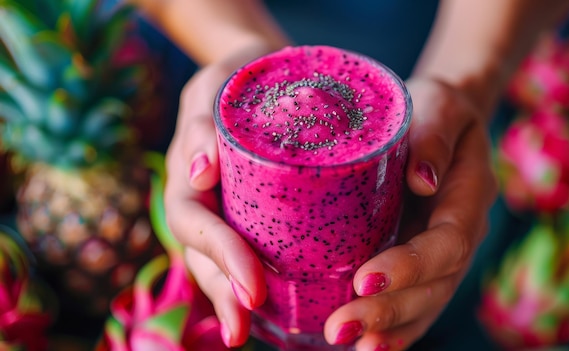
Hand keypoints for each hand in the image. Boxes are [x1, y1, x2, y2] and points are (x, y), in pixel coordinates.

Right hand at [163, 43, 277, 347]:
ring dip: (230, 299)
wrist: (255, 70)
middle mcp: (200, 201)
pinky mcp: (245, 213)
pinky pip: (242, 249)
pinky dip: (248, 279)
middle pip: (202, 255)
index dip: (221, 257)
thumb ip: (200, 124)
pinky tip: (272, 308)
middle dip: (223, 290)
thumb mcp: (214, 85)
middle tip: (247, 327)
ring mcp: (220, 210)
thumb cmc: (236, 75)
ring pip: (216, 262)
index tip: (253, 289)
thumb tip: (199, 174)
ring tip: (248, 335)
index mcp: (189, 175)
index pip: (196, 224)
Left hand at [323, 78, 497, 350]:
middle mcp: (460, 234)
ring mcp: (443, 255)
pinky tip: (365, 345)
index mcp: (468, 196)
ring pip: (425, 303)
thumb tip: (422, 180)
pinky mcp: (421, 264)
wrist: (441, 121)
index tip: (364, 278)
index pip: (447, 242)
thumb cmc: (436, 110)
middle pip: (435, 285)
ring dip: (388, 329)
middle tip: (342, 327)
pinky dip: (393, 329)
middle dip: (389, 310)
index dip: (410, 266)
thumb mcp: (438, 107)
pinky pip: (415, 304)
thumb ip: (434, 138)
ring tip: (347, 342)